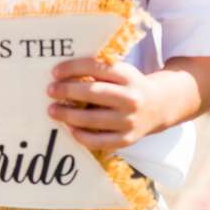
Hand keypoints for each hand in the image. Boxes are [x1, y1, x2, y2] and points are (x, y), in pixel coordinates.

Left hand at [47, 56, 196, 151]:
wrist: (159, 106)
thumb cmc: (129, 86)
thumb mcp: (121, 72)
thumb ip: (98, 72)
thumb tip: (62, 75)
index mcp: (128, 75)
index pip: (96, 68)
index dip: (73, 68)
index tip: (55, 71)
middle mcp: (131, 98)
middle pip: (93, 93)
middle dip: (67, 91)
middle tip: (50, 90)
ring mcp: (130, 121)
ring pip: (92, 119)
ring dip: (68, 115)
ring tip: (52, 110)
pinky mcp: (127, 139)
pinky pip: (99, 141)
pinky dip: (81, 136)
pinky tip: (70, 129)